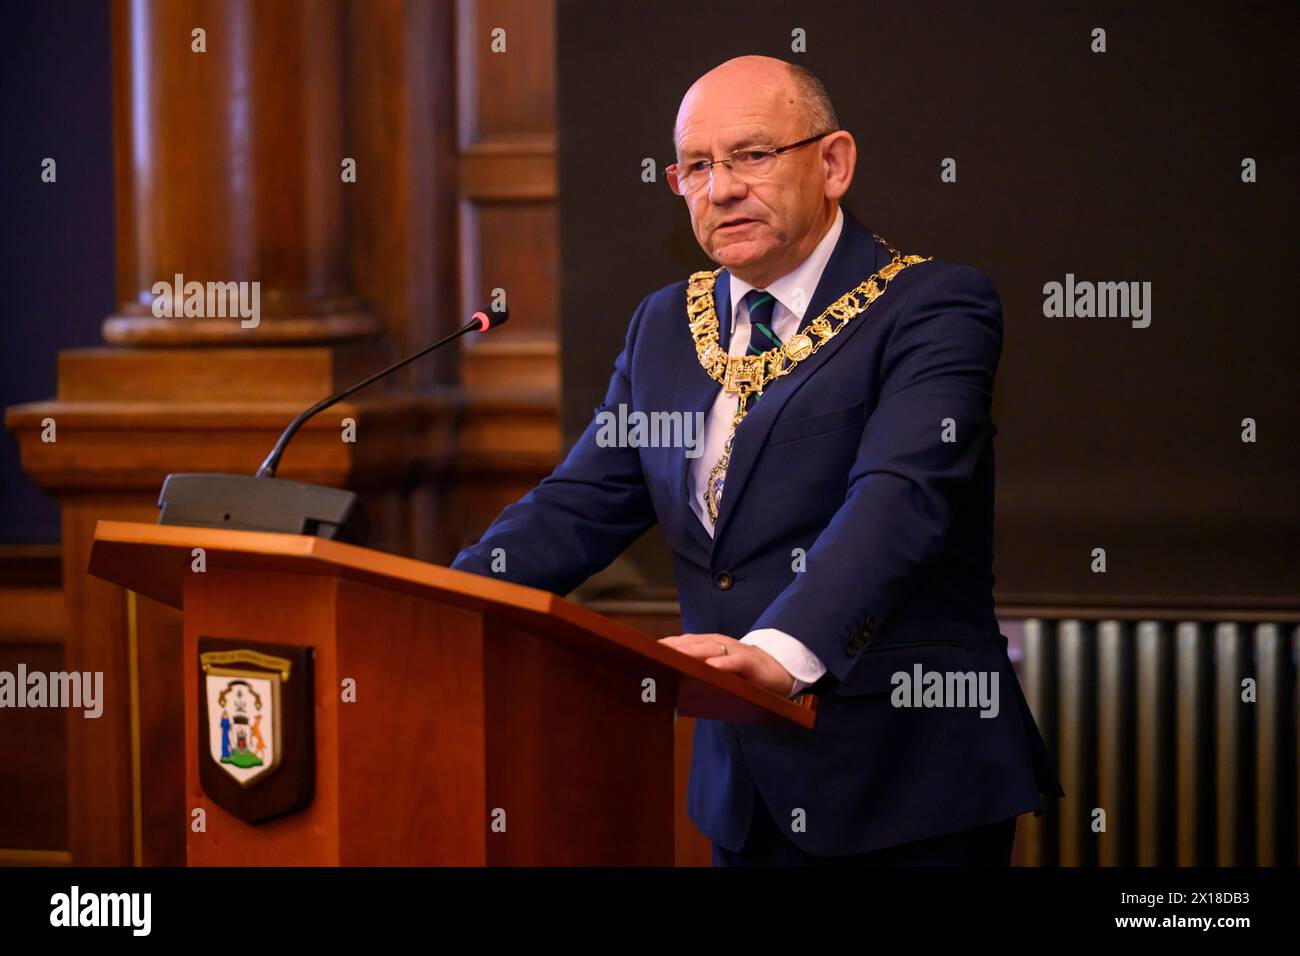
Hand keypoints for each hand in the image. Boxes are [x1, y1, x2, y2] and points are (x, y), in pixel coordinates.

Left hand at [658, 632, 795, 695]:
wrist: (779, 670)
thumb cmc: (741, 674)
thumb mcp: (718, 671)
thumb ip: (698, 672)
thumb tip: (668, 685)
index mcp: (708, 645)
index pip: (681, 643)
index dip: (663, 647)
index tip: (643, 653)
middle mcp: (719, 644)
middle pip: (691, 644)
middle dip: (671, 649)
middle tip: (651, 657)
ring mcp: (735, 651)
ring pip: (710, 648)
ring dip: (692, 653)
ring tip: (674, 659)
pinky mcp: (751, 662)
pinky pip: (736, 661)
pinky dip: (723, 664)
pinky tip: (711, 667)